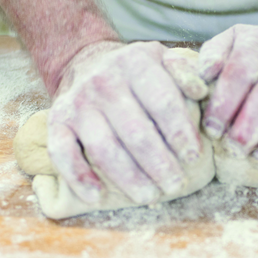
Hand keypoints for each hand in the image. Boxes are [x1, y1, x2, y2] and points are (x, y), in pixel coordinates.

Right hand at [47, 41, 204, 204]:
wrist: (85, 62)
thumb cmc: (135, 73)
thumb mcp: (162, 60)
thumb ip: (185, 72)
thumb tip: (201, 91)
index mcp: (135, 63)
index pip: (163, 102)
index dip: (180, 133)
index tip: (193, 157)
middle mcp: (104, 81)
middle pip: (135, 131)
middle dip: (159, 164)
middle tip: (176, 185)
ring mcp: (78, 102)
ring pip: (104, 147)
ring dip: (128, 177)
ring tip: (149, 196)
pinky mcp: (56, 121)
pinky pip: (62, 152)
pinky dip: (78, 177)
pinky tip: (97, 197)